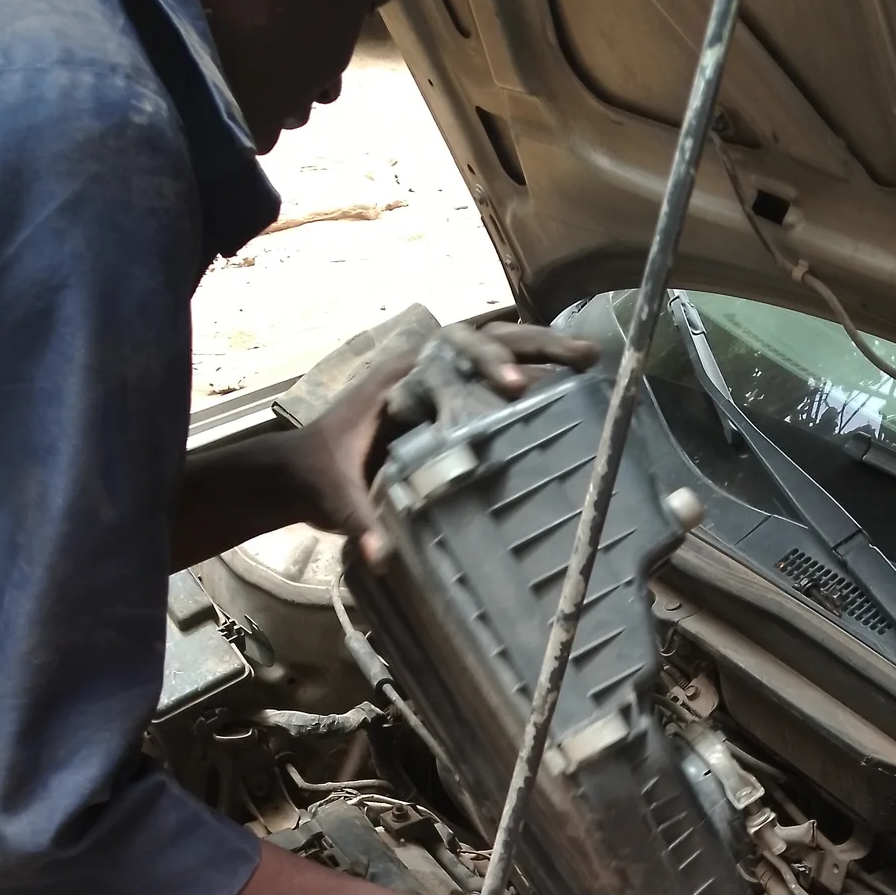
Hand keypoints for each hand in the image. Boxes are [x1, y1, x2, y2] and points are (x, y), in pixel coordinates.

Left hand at [289, 320, 598, 563]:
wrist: (304, 470)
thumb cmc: (320, 477)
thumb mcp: (337, 498)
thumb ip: (358, 521)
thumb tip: (380, 555)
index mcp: (399, 378)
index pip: (451, 354)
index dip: (486, 363)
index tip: (516, 387)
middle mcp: (424, 367)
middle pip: (487, 340)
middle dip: (536, 347)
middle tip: (584, 360)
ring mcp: (441, 380)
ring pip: (497, 350)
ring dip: (542, 353)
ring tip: (591, 362)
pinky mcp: (451, 400)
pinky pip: (495, 379)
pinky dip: (532, 378)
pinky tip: (571, 390)